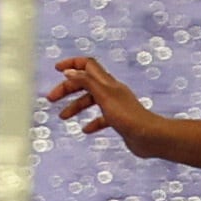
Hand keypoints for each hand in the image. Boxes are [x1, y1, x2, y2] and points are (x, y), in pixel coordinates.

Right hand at [45, 56, 161, 153]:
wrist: (149, 137)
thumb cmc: (128, 117)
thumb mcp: (103, 96)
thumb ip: (86, 82)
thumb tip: (69, 71)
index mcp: (108, 83)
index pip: (88, 65)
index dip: (72, 64)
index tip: (57, 68)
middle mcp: (111, 91)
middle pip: (85, 83)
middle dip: (67, 88)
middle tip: (51, 98)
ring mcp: (115, 106)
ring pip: (91, 100)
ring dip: (75, 106)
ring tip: (63, 117)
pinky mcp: (118, 120)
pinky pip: (101, 118)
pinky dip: (91, 122)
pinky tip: (86, 130)